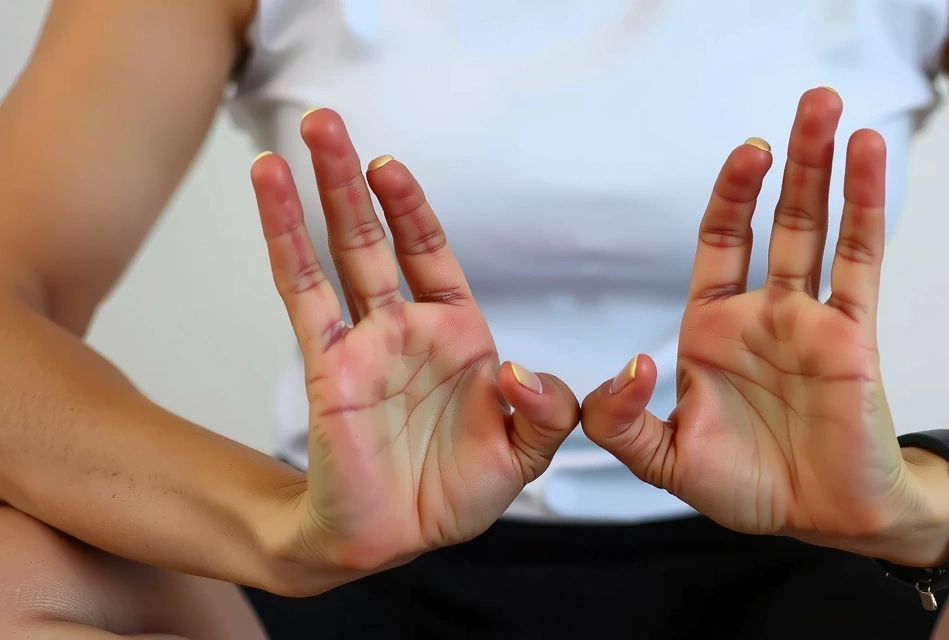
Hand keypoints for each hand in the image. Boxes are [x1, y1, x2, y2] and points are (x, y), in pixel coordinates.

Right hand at [249, 109, 578, 590]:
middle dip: (354, 180)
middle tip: (328, 122)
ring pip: (337, 254)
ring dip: (317, 195)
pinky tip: (270, 195)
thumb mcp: (525, 455)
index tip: (390, 165)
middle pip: (375, 238)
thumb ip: (545, 411)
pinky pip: (303, 296)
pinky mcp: (329, 369)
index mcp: (457, 338)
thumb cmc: (454, 493)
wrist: (395, 540)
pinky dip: (286, 243)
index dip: (412, 209)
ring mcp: (363, 345)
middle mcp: (404, 330)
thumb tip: (523, 372)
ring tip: (298, 138)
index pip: (430, 255)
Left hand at [581, 88, 948, 565]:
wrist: (822, 520)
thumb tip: (628, 368)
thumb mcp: (666, 459)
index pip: (722, 242)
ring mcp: (811, 320)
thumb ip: (624, 423)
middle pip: (779, 219)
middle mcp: (764, 315)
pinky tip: (869, 159)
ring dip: (828, 167)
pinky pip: (859, 263)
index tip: (747, 153)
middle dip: (791, 160)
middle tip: (810, 101)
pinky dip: (864, 209)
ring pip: (820, 228)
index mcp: (714, 331)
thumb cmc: (748, 486)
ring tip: (836, 111)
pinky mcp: (852, 337)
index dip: (733, 196)